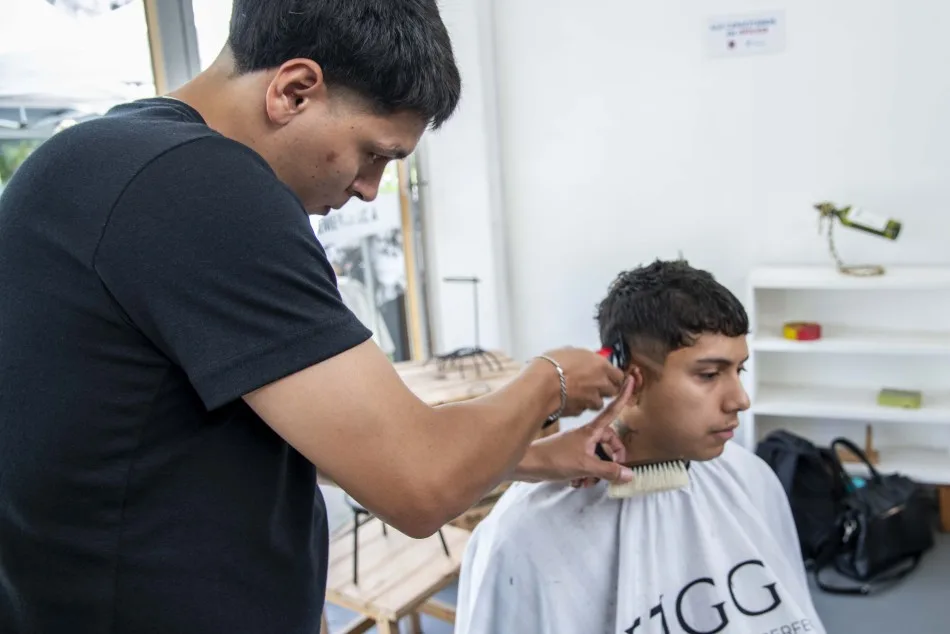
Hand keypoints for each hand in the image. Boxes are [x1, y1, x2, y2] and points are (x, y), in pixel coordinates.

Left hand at [514, 377, 635, 483]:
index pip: (612, 411)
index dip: (622, 397)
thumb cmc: (554, 459)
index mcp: (590, 430)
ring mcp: (576, 444)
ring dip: (597, 471)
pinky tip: (577, 482)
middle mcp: (585, 435)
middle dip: (612, 458)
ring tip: (587, 481)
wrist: (527, 464)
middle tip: (612, 472)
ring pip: (597, 455)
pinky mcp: (569, 455)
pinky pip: (585, 463)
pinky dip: (585, 474)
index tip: (631, 381)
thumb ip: (608, 470)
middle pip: (608, 441)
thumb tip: (629, 474)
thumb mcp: (585, 466)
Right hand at [534, 347, 625, 416]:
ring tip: (580, 394)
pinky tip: (569, 400)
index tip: (606, 375)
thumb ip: (583, 358)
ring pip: (599, 403)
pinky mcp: (581, 411)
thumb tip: (584, 361)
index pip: (619, 375)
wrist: (541, 385)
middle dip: (605, 389)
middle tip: (594, 385)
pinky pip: (584, 409)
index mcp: (601, 365)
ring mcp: (592, 400)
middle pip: (613, 390)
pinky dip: (579, 406)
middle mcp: (601, 384)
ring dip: (593, 399)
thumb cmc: (552, 364)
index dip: (613, 376)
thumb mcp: (569, 351)